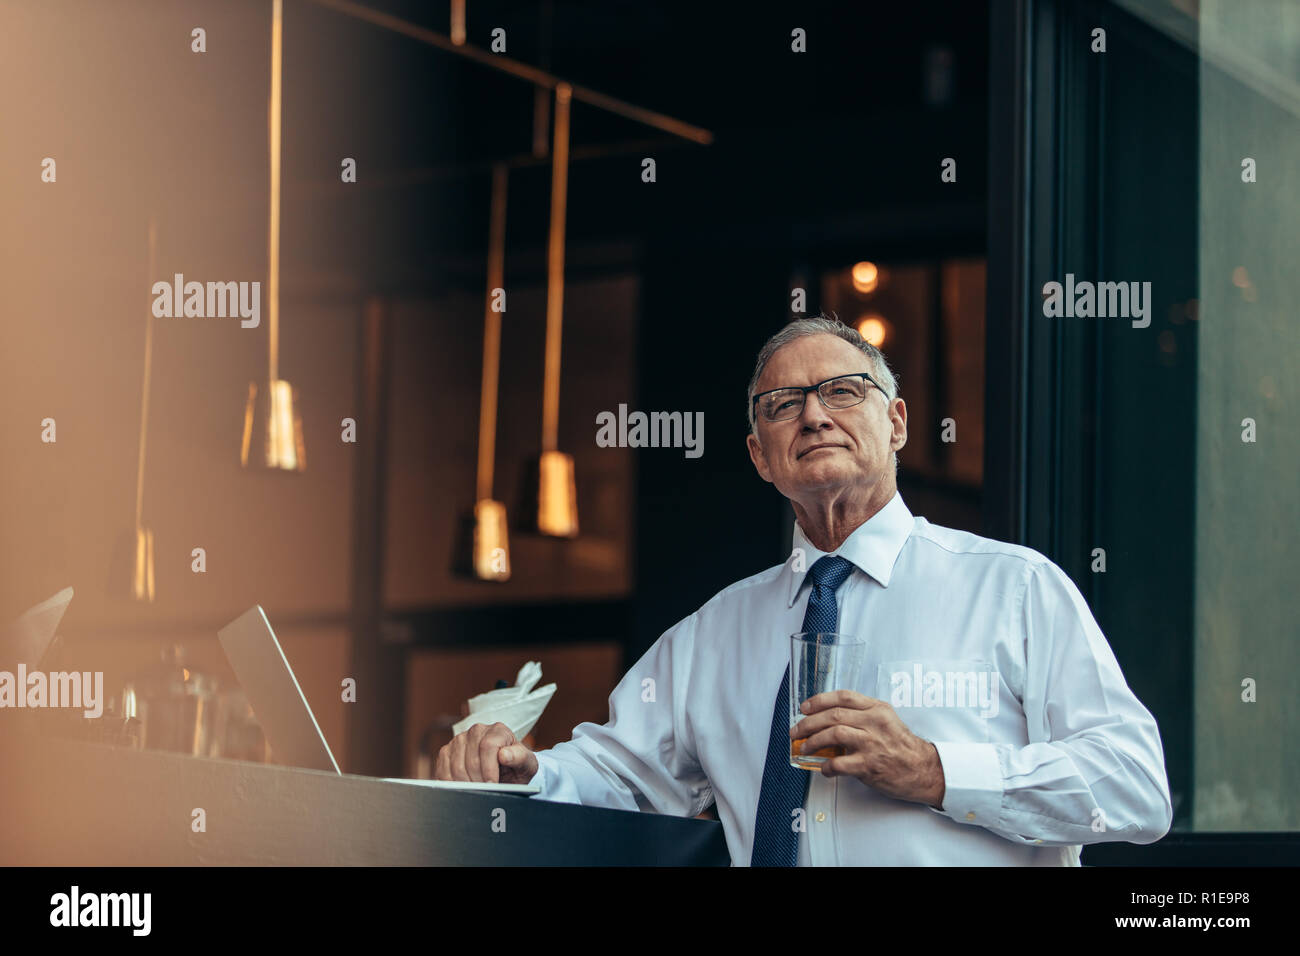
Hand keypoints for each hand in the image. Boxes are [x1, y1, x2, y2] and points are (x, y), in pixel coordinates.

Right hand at [434, 721, 538, 784]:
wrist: (505, 773)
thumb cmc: (517, 768)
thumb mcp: (527, 764)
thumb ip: (520, 757)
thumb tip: (504, 754)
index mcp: (498, 730)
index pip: (487, 746)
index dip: (489, 769)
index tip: (492, 785)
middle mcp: (477, 731)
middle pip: (471, 759)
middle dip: (478, 781)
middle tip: (485, 793)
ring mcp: (459, 740)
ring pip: (456, 767)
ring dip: (465, 785)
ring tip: (476, 793)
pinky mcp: (447, 752)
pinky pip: (443, 770)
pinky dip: (452, 784)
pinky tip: (463, 789)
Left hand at [789, 689, 944, 807]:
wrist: (922, 769)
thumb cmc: (901, 746)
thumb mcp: (885, 720)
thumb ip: (861, 715)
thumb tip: (828, 718)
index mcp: (877, 709)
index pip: (843, 697)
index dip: (819, 700)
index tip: (805, 707)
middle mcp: (874, 723)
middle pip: (833, 715)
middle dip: (809, 723)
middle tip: (797, 731)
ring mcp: (872, 744)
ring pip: (834, 734)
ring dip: (814, 741)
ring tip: (805, 748)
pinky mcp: (869, 765)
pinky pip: (840, 764)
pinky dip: (827, 766)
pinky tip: (824, 769)